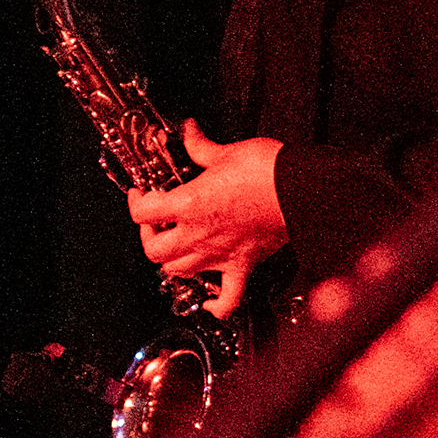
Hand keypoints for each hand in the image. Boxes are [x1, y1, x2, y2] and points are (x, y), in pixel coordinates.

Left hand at [127, 122, 286, 320]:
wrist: (301, 189)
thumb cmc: (268, 171)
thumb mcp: (227, 152)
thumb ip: (201, 147)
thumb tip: (189, 132)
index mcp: (189, 204)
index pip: (143, 213)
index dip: (136, 202)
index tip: (140, 195)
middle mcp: (198, 234)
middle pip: (154, 251)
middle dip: (148, 237)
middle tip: (155, 224)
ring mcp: (219, 255)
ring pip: (179, 272)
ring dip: (172, 262)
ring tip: (177, 248)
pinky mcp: (243, 266)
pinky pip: (228, 299)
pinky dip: (216, 305)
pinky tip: (211, 302)